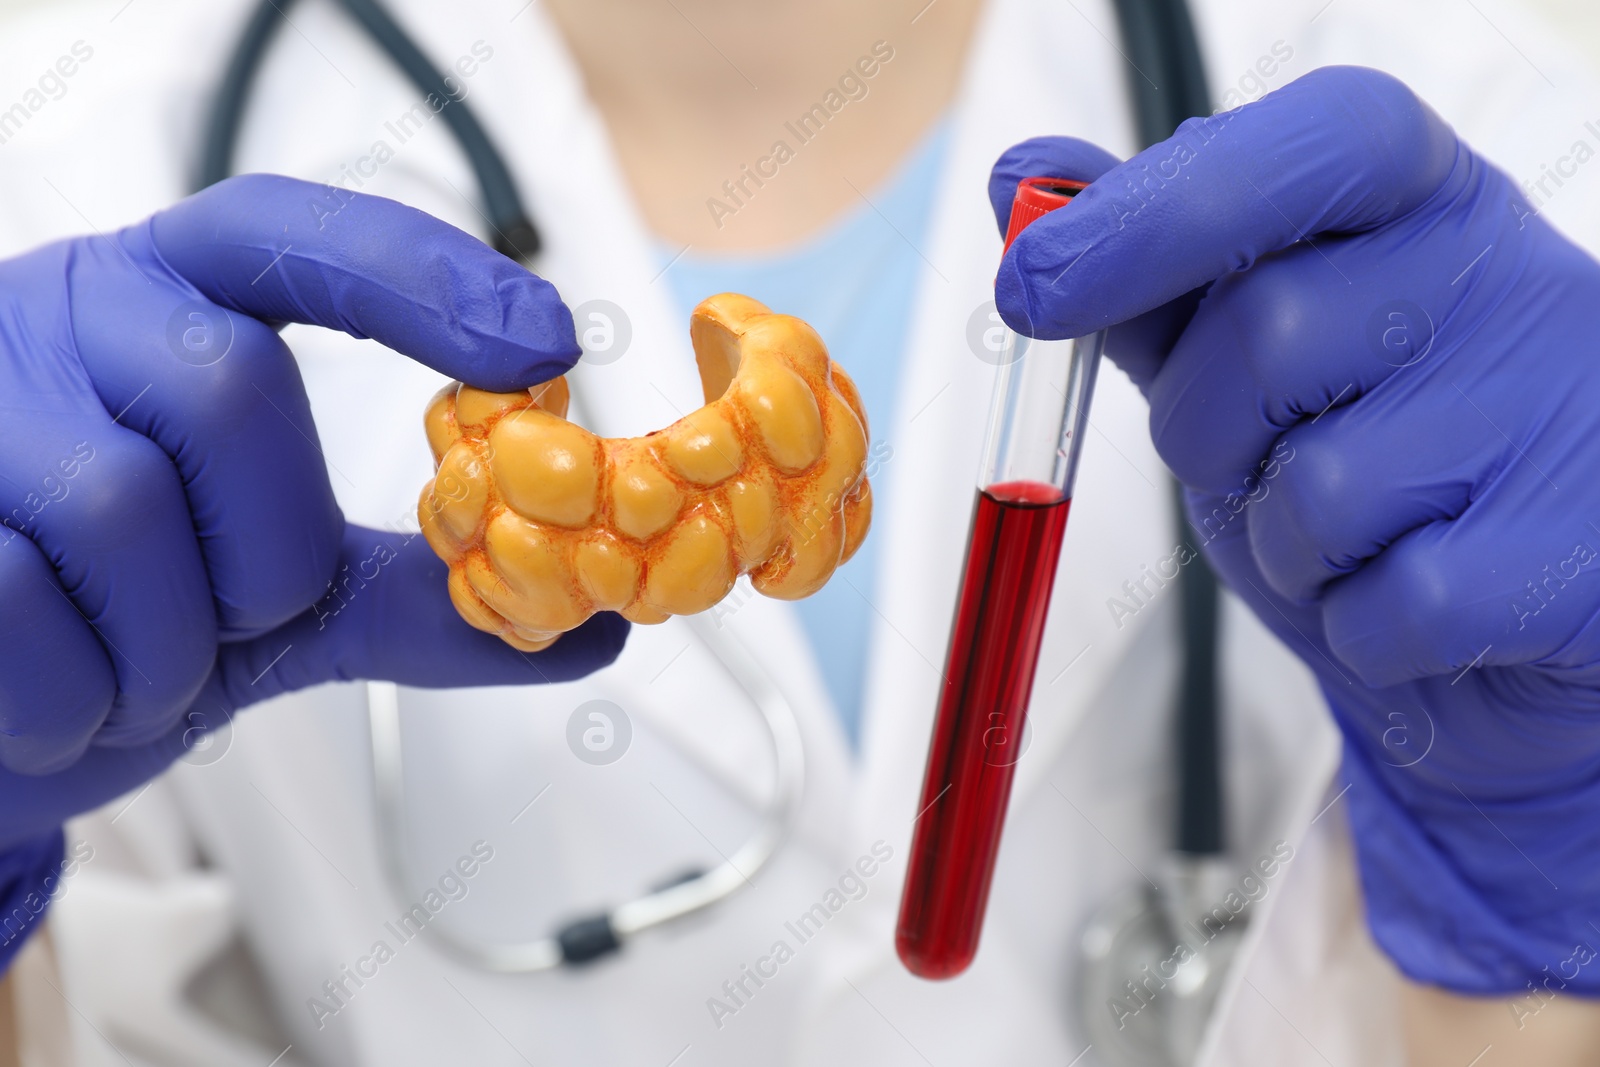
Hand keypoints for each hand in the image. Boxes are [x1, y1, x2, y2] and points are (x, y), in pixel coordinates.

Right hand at [0, 175, 626, 845]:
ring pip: (120, 507)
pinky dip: (73, 691)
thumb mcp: (281, 600)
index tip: (546, 343)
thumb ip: (417, 601)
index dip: (425, 278)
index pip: (298, 239)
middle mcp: (63, 316)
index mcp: (169, 303)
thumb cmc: (127, 623)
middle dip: (269, 551)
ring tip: (140, 669)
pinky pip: (16, 604)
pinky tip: (65, 694)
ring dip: (167, 645)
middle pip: (231, 390)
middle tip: (239, 622)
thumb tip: (594, 624)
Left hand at [991, 67, 1599, 993]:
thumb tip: (1023, 176)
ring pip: (1319, 488)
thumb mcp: (1240, 364)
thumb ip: (1139, 276)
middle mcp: (1512, 281)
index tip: (1032, 280)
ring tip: (1362, 539)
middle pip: (1268, 332)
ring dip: (1287, 545)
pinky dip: (1357, 628)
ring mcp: (1564, 412)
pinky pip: (1387, 607)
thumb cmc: (1363, 473)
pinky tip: (1414, 604)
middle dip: (1210, 430)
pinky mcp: (1581, 558)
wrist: (1493, 639)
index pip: (1314, 143)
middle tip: (1262, 459)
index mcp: (1425, 205)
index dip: (1162, 205)